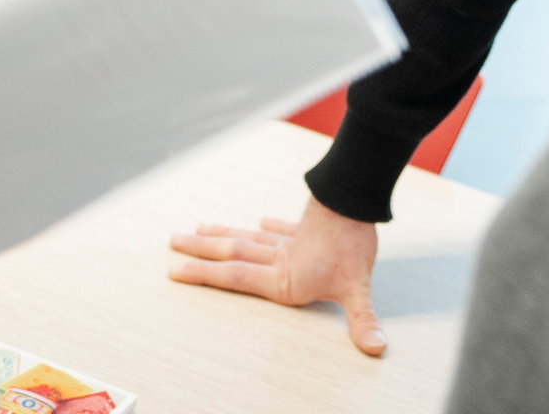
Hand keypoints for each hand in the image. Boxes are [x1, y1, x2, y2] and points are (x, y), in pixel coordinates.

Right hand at [169, 196, 385, 355]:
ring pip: (249, 238)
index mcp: (283, 278)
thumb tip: (375, 348)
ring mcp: (292, 240)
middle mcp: (280, 258)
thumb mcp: (357, 288)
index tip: (176, 270)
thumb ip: (362, 321)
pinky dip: (271, 226)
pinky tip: (261, 220)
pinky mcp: (306, 225)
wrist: (355, 200)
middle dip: (201, 250)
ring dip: (223, 234)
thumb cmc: (351, 243)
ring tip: (199, 228)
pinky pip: (282, 227)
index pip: (236, 278)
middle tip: (173, 242)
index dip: (204, 275)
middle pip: (233, 253)